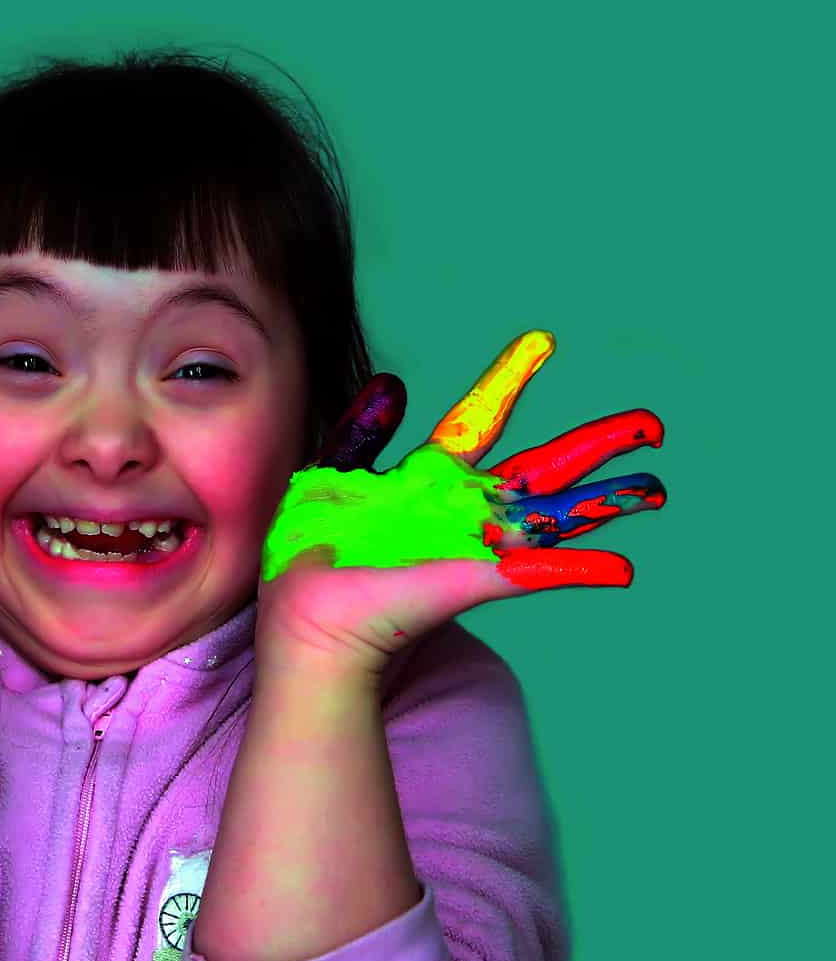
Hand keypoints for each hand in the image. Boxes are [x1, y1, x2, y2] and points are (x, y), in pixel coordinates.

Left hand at [255, 330, 666, 682]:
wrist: (305, 619)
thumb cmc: (311, 556)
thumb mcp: (329, 479)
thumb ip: (362, 433)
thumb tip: (392, 384)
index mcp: (428, 479)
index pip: (477, 421)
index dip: (508, 382)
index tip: (541, 341)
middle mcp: (462, 510)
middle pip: (541, 469)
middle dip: (595, 446)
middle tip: (649, 424)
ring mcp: (473, 543)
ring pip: (554, 516)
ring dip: (606, 503)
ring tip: (654, 490)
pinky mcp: (472, 578)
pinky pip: (533, 573)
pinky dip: (577, 569)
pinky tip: (621, 568)